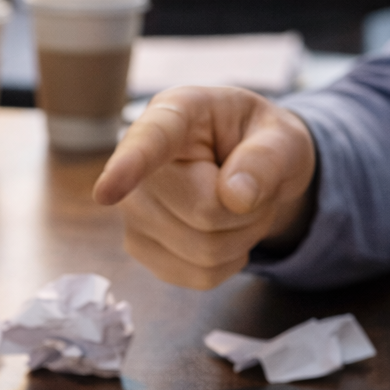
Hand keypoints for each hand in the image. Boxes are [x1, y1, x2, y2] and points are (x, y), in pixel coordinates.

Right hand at [93, 86, 316, 289]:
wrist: (250, 172)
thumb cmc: (260, 142)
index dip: (127, 167)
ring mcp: (134, 211)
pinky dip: (228, 262)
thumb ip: (268, 158)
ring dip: (240, 238)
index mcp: (175, 114)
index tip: (105, 192)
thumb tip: (236, 198)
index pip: (149, 141)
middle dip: (246, 211)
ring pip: (203, 252)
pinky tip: (223, 232)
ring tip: (238, 206)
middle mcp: (142, 164)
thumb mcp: (283, 136)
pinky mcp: (142, 248)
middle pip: (203, 213)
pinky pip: (199, 275)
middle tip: (251, 187)